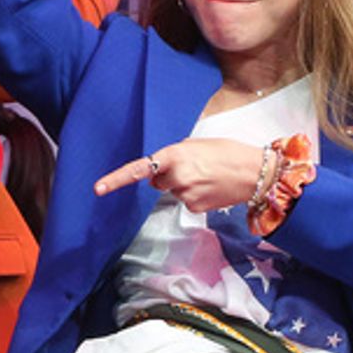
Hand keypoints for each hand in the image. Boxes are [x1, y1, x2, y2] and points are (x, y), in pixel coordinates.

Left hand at [94, 138, 263, 213]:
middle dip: (167, 176)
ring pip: (173, 192)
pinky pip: (186, 201)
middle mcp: (176, 177)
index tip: (98, 189)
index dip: (116, 179)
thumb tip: (161, 172)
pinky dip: (196, 195)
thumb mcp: (197, 145)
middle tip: (193, 167)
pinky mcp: (194, 207)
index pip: (139, 169)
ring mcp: (185, 195)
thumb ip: (174, 156)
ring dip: (184, 185)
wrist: (254, 173)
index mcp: (174, 156)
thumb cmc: (228, 153)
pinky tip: (211, 188)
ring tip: (207, 175)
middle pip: (157, 182)